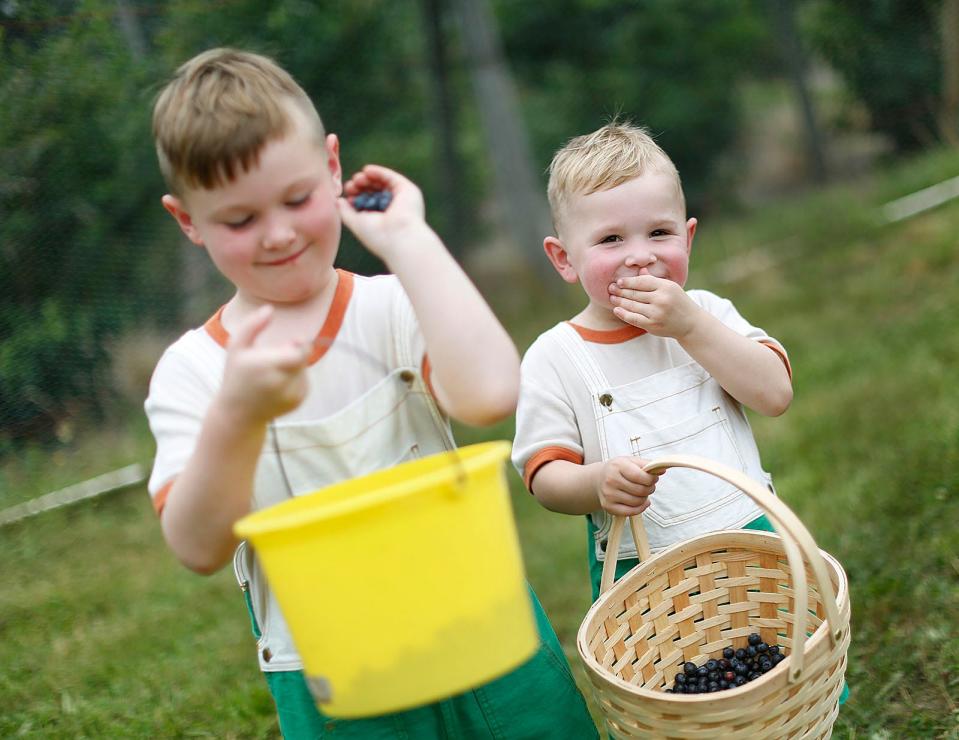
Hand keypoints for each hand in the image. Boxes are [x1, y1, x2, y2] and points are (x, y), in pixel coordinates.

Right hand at [217, 306, 310, 425]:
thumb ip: (251, 326)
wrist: (237, 414)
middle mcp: (280, 383)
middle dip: (294, 353)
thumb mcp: (236, 348)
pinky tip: (278, 385)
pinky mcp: (298, 402)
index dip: (300, 345)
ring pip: (304, 369)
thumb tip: (269, 309)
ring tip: (273, 373)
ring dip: (294, 366)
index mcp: (265, 367)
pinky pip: (305, 381)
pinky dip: (296, 378)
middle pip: (303, 359)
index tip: (291, 342)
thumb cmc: (236, 376)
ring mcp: (291, 395)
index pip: (300, 353)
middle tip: (276, 358)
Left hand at [337, 164, 430, 262]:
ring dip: (368, 178)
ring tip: (357, 178)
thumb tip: (338, 200)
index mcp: (382, 219)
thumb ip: (345, 212)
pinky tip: (366, 170)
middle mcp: (393, 209)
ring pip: (382, 183)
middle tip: (351, 185)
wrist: (398, 237)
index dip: (356, 195)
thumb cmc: (377, 236)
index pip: (368, 202)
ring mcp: (401, 199)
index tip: (348, 193)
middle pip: (374, 191)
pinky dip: (378, 172)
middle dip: (361, 186)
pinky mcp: (408, 190)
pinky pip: (391, 177)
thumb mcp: (356, 223)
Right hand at [596, 456, 657, 516]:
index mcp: (618, 466)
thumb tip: (662, 470)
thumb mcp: (631, 461)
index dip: (652, 479)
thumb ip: (647, 464)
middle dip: (650, 489)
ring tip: (642, 492)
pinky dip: (640, 508)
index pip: (640, 476)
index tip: (654, 478)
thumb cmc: (619, 469)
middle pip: (640, 490)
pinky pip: (630, 512)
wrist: (599, 479)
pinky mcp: (608, 507)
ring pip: (637, 502)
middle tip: (649, 486)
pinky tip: (642, 502)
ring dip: (645, 498)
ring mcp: (608, 495)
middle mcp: (611, 480)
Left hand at [608, 274, 699, 338]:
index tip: (619, 281)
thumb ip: (654, 280)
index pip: (642, 282)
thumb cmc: (678, 302)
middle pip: (635, 293)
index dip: (629, 281)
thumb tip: (640, 270)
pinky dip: (623, 314)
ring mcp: (656, 313)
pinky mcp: (652, 325)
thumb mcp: (670, 288)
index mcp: (666, 287)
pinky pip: (634, 318)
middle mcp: (661, 299)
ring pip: (633, 305)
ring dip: (620, 301)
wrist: (690, 323)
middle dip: (621, 291)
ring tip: (612, 298)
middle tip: (610, 288)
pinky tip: (617, 309)